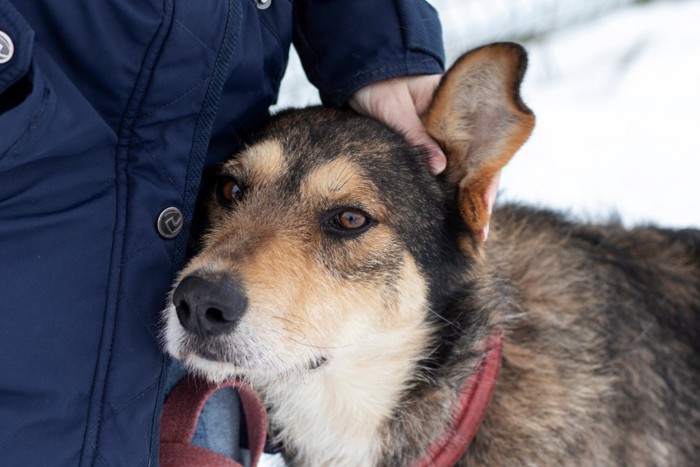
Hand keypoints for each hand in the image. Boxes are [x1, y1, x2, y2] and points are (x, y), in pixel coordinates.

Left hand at [349, 74, 500, 237]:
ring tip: (468, 237)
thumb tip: (439, 167)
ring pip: (459, 176)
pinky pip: (440, 176)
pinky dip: (444, 197)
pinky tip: (445, 220)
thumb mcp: (395, 109)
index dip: (486, 179)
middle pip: (476, 168)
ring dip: (462, 204)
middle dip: (478, 202)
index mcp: (459, 110)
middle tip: (478, 236)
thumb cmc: (381, 87)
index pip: (484, 148)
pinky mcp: (426, 150)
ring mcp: (442, 141)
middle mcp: (456, 130)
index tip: (483, 206)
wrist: (362, 76)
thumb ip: (415, 135)